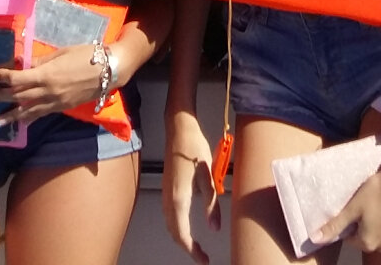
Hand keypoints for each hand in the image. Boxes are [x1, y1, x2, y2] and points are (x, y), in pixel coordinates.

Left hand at [0, 43, 102, 125]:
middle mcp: (48, 90)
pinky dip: (30, 118)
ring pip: (28, 110)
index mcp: (46, 73)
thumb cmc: (86, 55)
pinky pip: (42, 114)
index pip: (17, 78)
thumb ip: (41, 61)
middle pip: (18, 96)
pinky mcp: (62, 107)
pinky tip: (21, 122)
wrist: (108, 70)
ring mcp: (55, 101)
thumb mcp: (61, 53)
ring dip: (12, 115)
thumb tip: (24, 64)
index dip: (1, 78)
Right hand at [164, 110, 217, 263]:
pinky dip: (177, 226)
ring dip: (181, 237)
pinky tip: (186, 225)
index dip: (192, 251)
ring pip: (170, 224)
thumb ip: (211, 203)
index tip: (204, 260)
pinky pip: (169, 215)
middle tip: (202, 256)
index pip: (182, 234)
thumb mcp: (207, 176)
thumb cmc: (194, 149)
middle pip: (174, 232)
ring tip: (196, 246)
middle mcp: (168, 199)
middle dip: (187, 247)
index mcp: (178, 198)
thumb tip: (215, 228)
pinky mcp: (167, 188)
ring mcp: (165, 193)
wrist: (179, 128)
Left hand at [316, 129, 380, 253]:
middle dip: (366, 227)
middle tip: (367, 206)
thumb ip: (334, 225)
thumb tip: (314, 239)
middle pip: (369, 240)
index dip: (350, 224)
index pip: (351, 240)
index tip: (353, 209)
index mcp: (368, 242)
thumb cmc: (377, 191)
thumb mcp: (352, 207)